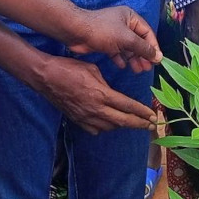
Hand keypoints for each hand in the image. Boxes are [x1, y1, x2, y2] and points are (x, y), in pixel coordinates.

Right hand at [33, 55, 157, 133]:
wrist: (46, 77)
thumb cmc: (69, 68)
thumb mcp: (93, 69)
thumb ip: (106, 84)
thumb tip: (113, 94)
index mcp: (101, 94)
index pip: (127, 106)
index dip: (142, 112)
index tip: (153, 116)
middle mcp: (95, 109)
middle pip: (123, 121)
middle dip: (139, 124)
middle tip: (151, 125)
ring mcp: (86, 117)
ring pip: (110, 127)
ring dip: (122, 125)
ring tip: (132, 122)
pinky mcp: (77, 120)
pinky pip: (96, 129)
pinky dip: (105, 127)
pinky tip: (108, 123)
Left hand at [67, 5, 161, 71]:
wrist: (76, 32)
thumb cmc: (103, 31)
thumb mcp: (126, 39)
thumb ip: (143, 48)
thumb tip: (159, 57)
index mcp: (130, 17)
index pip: (147, 32)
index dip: (153, 46)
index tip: (157, 61)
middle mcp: (123, 24)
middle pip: (138, 41)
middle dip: (143, 55)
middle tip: (147, 68)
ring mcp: (114, 33)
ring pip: (128, 48)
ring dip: (133, 59)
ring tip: (138, 70)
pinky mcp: (105, 42)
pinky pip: (117, 51)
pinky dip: (120, 59)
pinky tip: (122, 66)